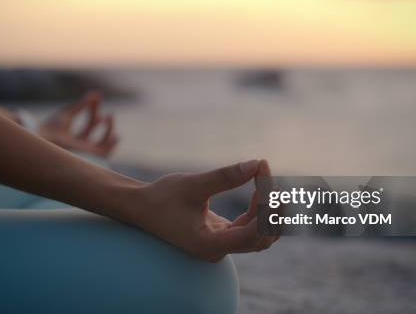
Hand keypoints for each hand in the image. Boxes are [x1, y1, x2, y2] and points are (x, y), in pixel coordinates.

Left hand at [40, 91, 118, 157]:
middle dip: (96, 115)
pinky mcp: (88, 156)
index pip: (87, 123)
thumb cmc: (52, 129)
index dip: (92, 109)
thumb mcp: (68, 114)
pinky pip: (105, 153)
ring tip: (109, 115)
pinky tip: (115, 133)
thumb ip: (82, 105)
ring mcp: (83, 152)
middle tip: (99, 105)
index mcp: (71, 137)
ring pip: (101, 142)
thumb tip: (97, 93)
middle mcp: (78, 145)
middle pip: (92, 129)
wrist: (46, 142)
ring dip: (108, 129)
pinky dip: (111, 144)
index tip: (95, 98)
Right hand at [135, 159, 278, 261]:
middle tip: (273, 179)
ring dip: (269, 211)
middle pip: (261, 237)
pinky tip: (260, 187)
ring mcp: (221, 244)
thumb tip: (256, 164)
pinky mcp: (222, 235)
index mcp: (209, 244)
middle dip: (273, 210)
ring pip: (260, 234)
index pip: (251, 234)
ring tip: (269, 181)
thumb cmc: (163, 197)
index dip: (266, 210)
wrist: (142, 207)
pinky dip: (260, 209)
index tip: (267, 183)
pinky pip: (251, 227)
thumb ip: (225, 176)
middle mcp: (218, 250)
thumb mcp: (193, 184)